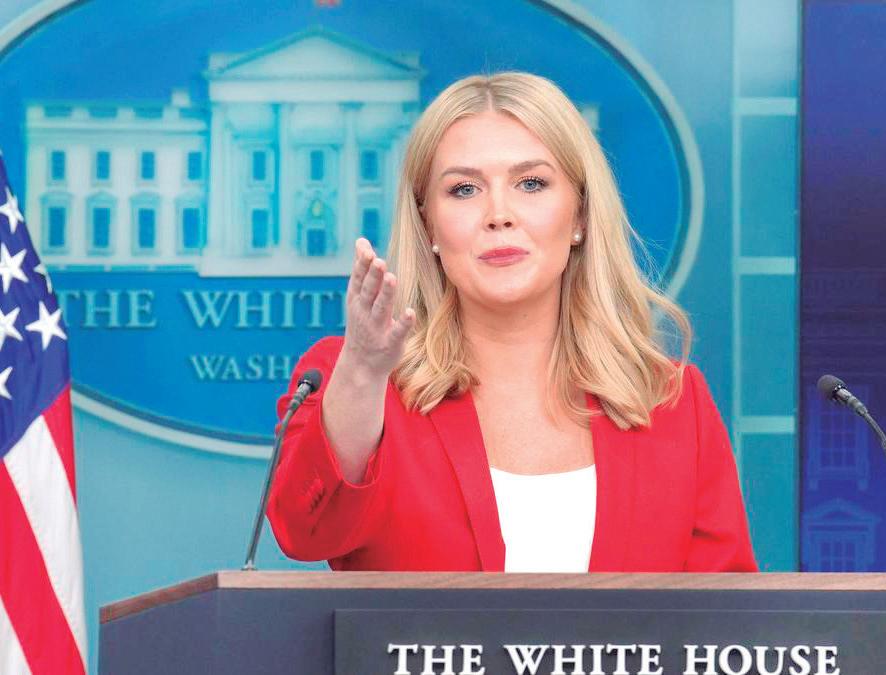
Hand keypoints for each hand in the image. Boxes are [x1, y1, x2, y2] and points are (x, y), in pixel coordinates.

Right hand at [340, 238, 415, 377]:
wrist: (360, 365)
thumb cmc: (362, 324)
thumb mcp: (358, 297)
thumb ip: (362, 270)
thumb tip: (361, 241)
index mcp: (357, 300)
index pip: (358, 280)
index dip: (362, 265)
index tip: (366, 250)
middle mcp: (364, 313)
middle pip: (368, 291)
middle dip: (373, 276)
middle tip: (379, 260)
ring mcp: (376, 329)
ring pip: (381, 308)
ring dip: (386, 294)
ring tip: (392, 278)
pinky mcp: (389, 343)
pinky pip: (396, 332)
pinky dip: (403, 323)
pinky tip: (411, 312)